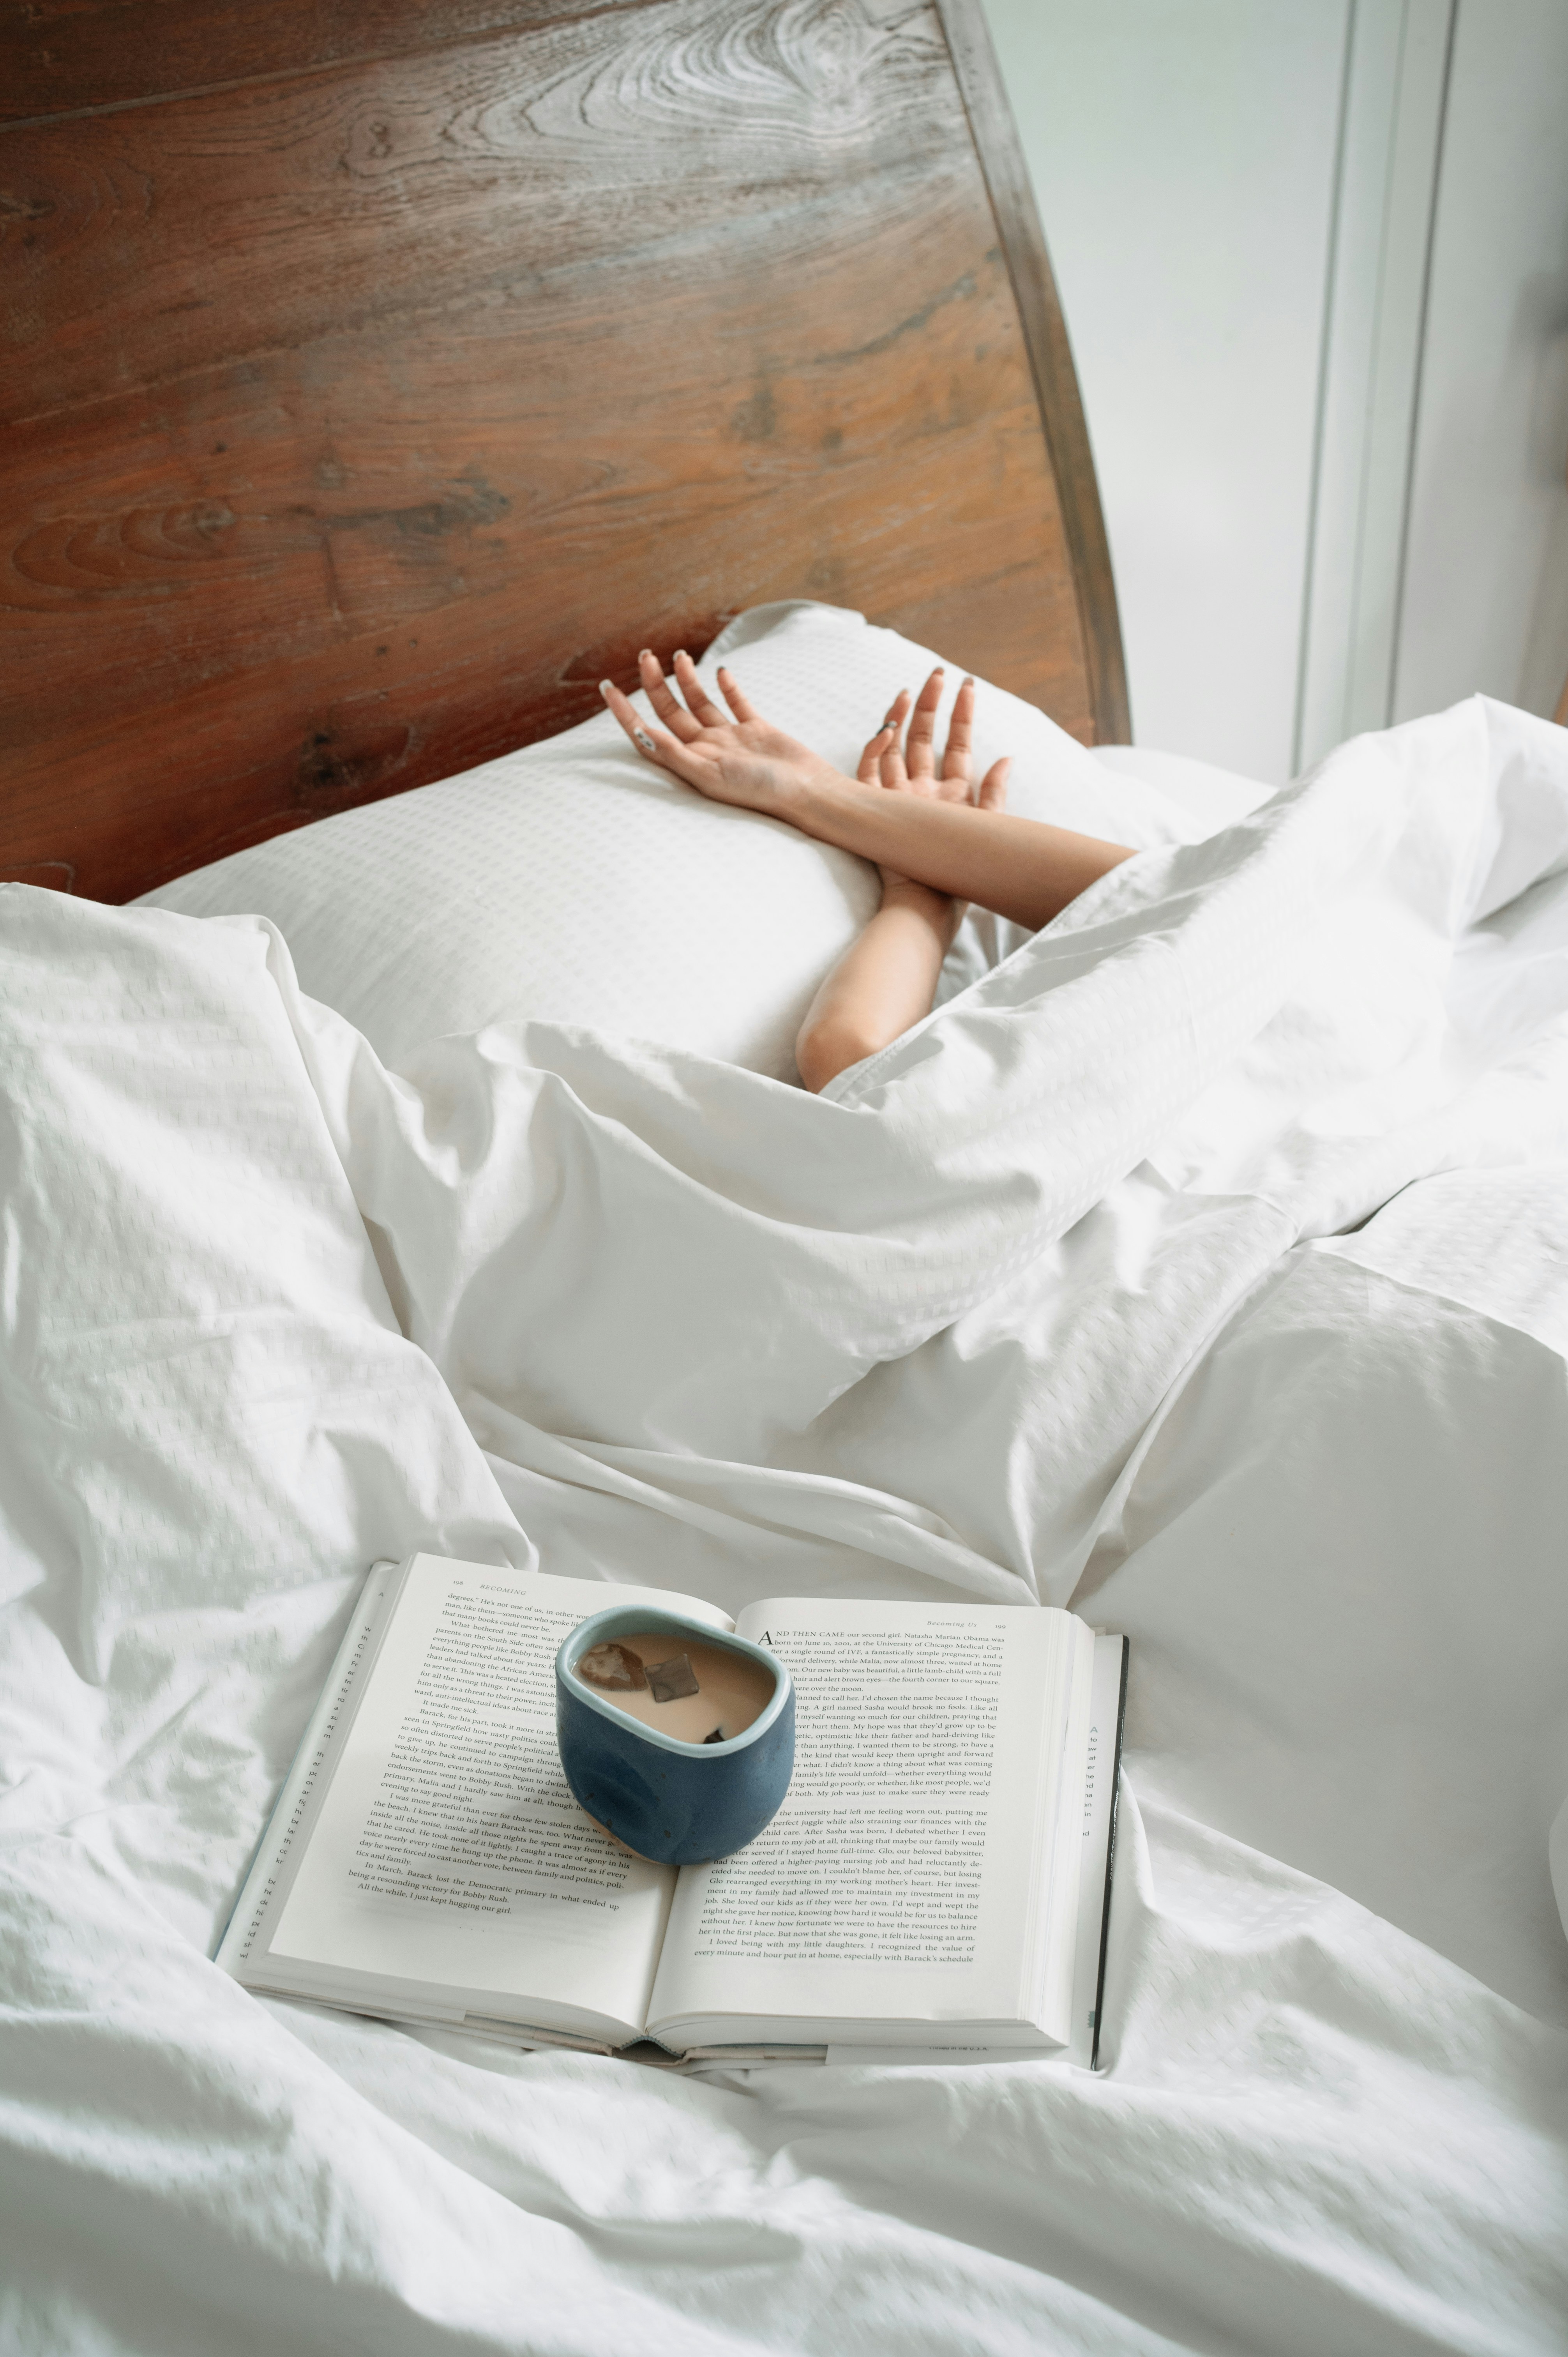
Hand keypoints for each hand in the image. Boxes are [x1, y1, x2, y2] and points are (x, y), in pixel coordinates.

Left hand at [600, 650, 841, 816]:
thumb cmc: (759, 791)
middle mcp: (707, 749)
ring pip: (699, 704)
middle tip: (645, 656)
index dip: (625, 712)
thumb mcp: (710, 774)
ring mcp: (732, 739)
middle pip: (670, 712)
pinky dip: (728, 687)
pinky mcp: (757, 731)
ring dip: (686, 680)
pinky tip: (720, 671)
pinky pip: (737, 704)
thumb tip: (642, 732)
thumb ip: (676, 754)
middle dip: (654, 684)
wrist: (807, 792)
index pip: (648, 733)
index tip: (608, 687)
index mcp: (691, 762)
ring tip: (678, 655)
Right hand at [856, 668, 1010, 908]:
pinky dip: (874, 751)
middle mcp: (922, 793)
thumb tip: (1008, 757)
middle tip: (937, 673)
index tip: (967, 684)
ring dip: (900, 719)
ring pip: (895, 749)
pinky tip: (885, 731)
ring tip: (908, 691)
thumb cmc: (959, 876)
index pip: (957, 745)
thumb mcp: (985, 827)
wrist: (924, 905)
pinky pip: (867, 773)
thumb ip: (994, 793)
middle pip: (924, 740)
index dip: (962, 714)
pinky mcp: (874, 811)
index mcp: (951, 795)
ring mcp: (897, 799)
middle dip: (930, 705)